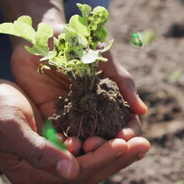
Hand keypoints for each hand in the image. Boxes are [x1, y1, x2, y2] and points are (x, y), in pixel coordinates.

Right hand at [0, 80, 149, 183]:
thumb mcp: (10, 126)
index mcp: (30, 171)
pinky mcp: (54, 142)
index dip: (101, 160)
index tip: (125, 142)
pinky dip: (102, 141)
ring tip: (139, 139)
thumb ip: (38, 151)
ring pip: (89, 161)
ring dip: (115, 151)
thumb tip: (70, 170)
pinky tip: (120, 131)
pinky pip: (84, 147)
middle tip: (145, 144)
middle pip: (87, 171)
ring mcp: (50, 156)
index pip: (75, 173)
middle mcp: (44, 168)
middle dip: (117, 158)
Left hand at [11, 43, 147, 139]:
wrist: (41, 35)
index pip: (126, 122)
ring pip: (84, 141)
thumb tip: (142, 110)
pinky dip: (62, 143)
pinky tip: (63, 145)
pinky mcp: (52, 116)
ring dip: (84, 148)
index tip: (124, 137)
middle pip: (107, 138)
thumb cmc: (76, 41)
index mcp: (111, 98)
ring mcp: (74, 115)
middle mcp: (95, 111)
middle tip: (97, 145)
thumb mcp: (103, 57)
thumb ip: (122, 81)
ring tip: (80, 147)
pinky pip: (59, 135)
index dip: (128, 133)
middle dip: (105, 146)